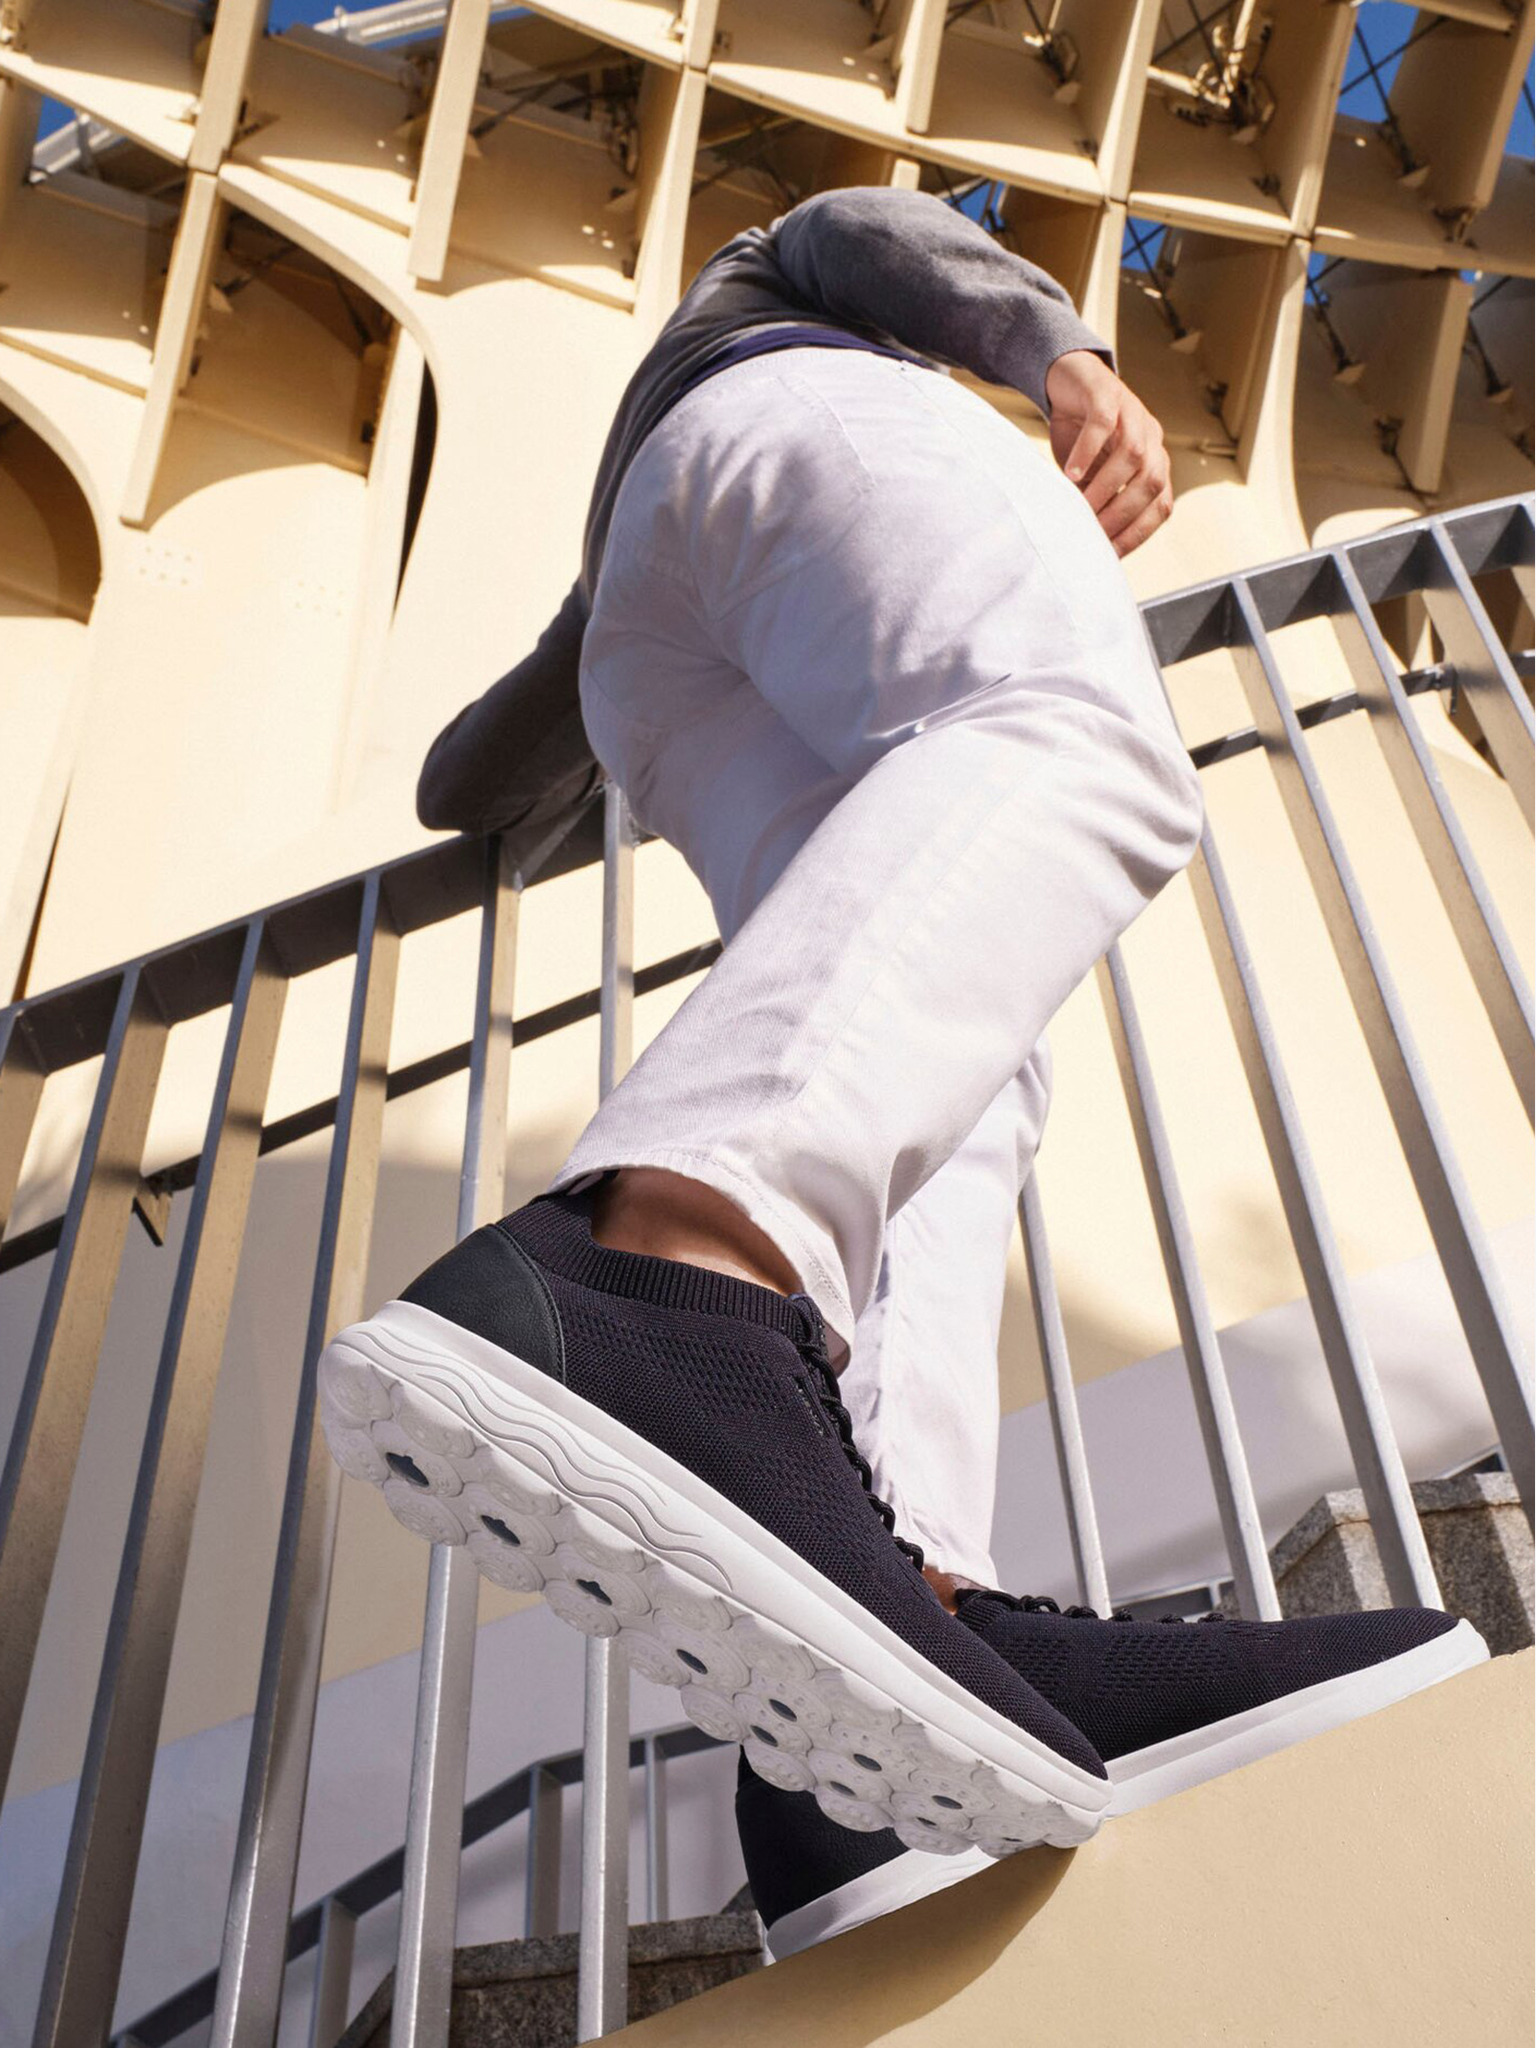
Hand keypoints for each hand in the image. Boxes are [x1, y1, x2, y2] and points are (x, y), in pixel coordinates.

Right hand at [1044, 350, 1172, 557]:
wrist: (1068, 380)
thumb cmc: (1081, 436)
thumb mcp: (1092, 476)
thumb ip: (1097, 502)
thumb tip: (1089, 545)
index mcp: (1155, 462)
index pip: (1161, 505)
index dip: (1139, 532)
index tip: (1111, 555)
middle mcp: (1152, 438)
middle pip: (1151, 482)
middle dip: (1123, 513)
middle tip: (1094, 535)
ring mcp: (1133, 413)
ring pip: (1133, 455)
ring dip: (1107, 487)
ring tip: (1082, 508)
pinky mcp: (1108, 393)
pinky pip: (1104, 424)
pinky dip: (1088, 451)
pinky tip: (1071, 473)